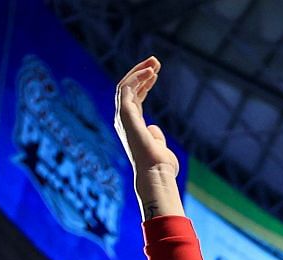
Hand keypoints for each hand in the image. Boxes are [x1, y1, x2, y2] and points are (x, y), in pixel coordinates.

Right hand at [113, 56, 182, 217]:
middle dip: (140, 73)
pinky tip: (149, 71)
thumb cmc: (160, 165)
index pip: (134, 99)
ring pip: (124, 86)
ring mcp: (122, 117)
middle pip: (128, 89)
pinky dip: (136, 77)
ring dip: (138, 71)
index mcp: (131, 126)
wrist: (156, 173)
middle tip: (155, 61)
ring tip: (154, 62)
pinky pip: (125, 88)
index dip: (143, 84)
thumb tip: (154, 128)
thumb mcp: (159, 146)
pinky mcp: (123, 114)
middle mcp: (123, 120)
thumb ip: (156, 136)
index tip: (155, 73)